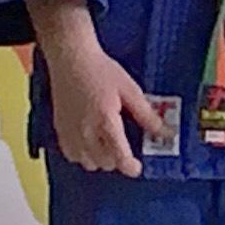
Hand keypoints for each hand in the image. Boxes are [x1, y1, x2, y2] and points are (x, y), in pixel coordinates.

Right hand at [30, 0, 165, 174]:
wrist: (71, 58)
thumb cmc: (100, 70)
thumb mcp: (130, 90)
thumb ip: (146, 115)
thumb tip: (164, 132)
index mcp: (105, 121)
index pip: (119, 158)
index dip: (130, 167)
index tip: (137, 166)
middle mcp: (85, 131)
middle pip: (104, 164)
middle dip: (117, 158)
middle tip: (124, 143)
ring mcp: (70, 132)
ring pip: (87, 163)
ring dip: (99, 158)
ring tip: (107, 142)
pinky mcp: (59, 129)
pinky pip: (71, 155)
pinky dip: (82, 154)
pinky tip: (90, 140)